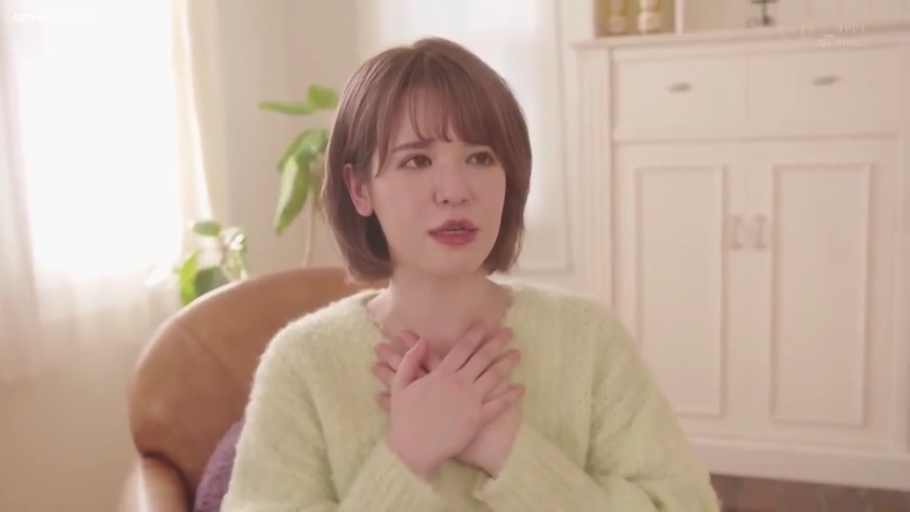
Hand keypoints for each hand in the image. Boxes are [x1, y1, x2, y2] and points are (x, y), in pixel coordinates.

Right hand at [382, 322, 524, 479]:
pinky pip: (499, 405)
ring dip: (507, 363)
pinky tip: (521, 388)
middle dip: (497, 342)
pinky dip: (511, 396)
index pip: (462, 348)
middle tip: (509, 332)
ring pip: (494, 376)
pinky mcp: (478, 419)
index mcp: (441, 374)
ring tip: (518, 353)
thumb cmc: (405, 418)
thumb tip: (421, 341)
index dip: (475, 334)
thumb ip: (410, 361)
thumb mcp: (400, 385)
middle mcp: (459, 383)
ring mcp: (470, 400)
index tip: (486, 324)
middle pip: (482, 358)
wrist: (414, 448)